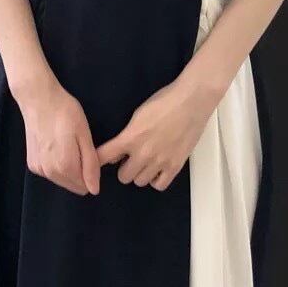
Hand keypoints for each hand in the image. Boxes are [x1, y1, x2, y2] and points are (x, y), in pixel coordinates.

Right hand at [14, 73, 99, 195]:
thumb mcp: (84, 134)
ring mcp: (38, 169)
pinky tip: (56, 145)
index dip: (91, 171)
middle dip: (80, 171)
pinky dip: (56, 164)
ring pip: (61, 180)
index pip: (85, 186)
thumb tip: (94, 190)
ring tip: (66, 143)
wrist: (38, 99)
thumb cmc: (65, 113)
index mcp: (65, 167)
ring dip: (68, 168)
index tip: (88, 151)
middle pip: (73, 185)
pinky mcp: (32, 163)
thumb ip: (90, 164)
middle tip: (78, 145)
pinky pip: (51, 173)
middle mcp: (49, 173)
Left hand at [96, 75, 220, 190]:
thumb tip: (117, 152)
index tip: (96, 164)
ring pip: (140, 182)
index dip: (97, 161)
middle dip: (124, 168)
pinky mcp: (175, 166)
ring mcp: (160, 162)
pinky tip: (158, 169)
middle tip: (130, 159)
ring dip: (140, 173)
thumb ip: (127, 135)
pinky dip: (156, 179)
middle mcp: (143, 153)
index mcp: (130, 137)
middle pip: (123, 176)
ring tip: (146, 162)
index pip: (104, 156)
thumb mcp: (138, 114)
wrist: (191, 101)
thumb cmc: (164, 101)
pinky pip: (159, 185)